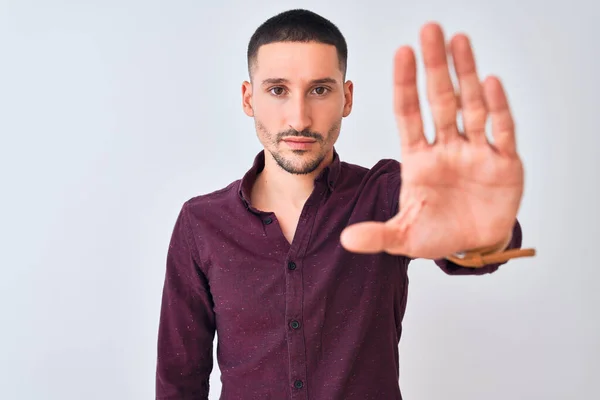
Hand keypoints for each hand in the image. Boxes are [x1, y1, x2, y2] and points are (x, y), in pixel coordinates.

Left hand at [340, 22, 523, 258]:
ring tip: (459, 40)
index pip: (409, 114)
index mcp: (418, 159)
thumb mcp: (404, 237)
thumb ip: (378, 236)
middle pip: (439, 100)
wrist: (473, 246)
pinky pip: (500, 131)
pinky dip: (497, 108)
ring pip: (470, 106)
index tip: (401, 52)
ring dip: (466, 74)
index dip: (405, 84)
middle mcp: (446, 148)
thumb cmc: (437, 234)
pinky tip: (489, 81)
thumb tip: (346, 241)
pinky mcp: (504, 163)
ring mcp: (475, 152)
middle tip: (430, 29)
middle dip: (434, 66)